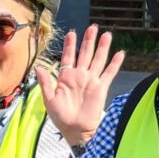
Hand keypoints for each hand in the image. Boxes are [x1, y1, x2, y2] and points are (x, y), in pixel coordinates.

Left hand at [39, 25, 122, 148]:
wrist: (75, 130)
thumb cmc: (60, 117)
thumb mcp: (49, 99)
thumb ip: (45, 82)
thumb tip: (38, 67)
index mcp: (66, 77)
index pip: (68, 57)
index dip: (70, 45)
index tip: (71, 32)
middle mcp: (80, 76)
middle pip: (85, 54)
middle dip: (88, 41)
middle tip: (92, 27)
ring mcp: (91, 80)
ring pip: (98, 60)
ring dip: (102, 47)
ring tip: (106, 34)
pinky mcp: (101, 87)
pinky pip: (109, 73)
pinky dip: (115, 64)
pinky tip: (120, 53)